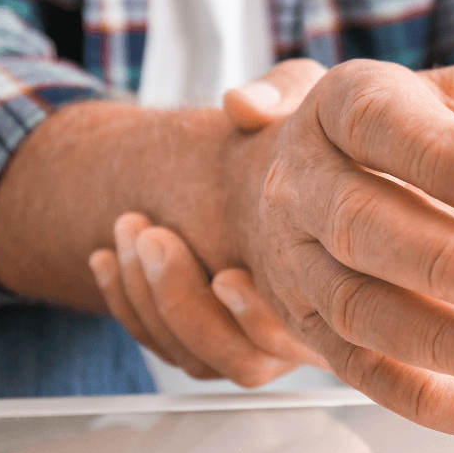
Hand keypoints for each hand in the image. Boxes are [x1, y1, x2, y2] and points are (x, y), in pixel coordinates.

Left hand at [87, 60, 329, 386]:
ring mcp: (259, 336)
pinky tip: (106, 257)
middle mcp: (310, 325)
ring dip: (149, 300)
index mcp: (348, 279)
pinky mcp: (214, 334)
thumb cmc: (322, 131)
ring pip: (198, 358)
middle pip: (243, 360)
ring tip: (131, 229)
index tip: (226, 275)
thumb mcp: (312, 94)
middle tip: (155, 237)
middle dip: (183, 303)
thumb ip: (286, 92)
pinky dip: (127, 305)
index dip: (257, 315)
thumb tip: (240, 106)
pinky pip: (164, 346)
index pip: (301, 333)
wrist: (300, 157)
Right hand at [221, 60, 453, 436]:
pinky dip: (419, 398)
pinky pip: (356, 368)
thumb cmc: (401, 132)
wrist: (288, 175)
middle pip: (359, 223)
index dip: (439, 158)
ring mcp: (296, 257)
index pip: (380, 123)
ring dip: (439, 342)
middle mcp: (306, 180)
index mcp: (346, 103)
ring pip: (356, 305)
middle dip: (445, 263)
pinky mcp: (305, 324)